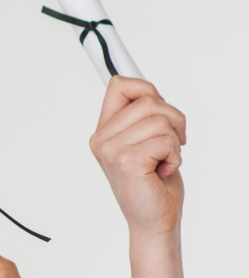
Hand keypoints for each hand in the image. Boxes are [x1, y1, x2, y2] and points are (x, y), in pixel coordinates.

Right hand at [89, 76, 185, 239]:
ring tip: (163, 161)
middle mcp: (102, 139)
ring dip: (173, 142)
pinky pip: (165, 140)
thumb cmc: (153, 185)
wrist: (154, 221)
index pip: (119, 86)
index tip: (124, 57)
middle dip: (173, 118)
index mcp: (104, 132)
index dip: (137, 81)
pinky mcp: (128, 161)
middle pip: (148, 99)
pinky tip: (162, 171)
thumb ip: (145, 117)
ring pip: (160, 119)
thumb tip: (148, 93)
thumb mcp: (148, 143)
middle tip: (172, 143)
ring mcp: (112, 150)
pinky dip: (174, 156)